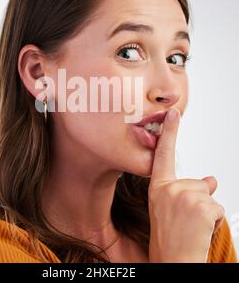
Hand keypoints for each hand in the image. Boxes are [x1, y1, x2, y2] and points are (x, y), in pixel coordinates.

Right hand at [148, 108, 224, 262]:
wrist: (172, 261)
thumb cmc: (169, 238)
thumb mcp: (170, 210)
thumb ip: (185, 190)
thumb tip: (212, 179)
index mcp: (158, 188)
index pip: (163, 155)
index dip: (169, 133)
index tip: (173, 113)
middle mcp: (168, 188)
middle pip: (198, 183)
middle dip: (200, 200)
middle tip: (185, 222)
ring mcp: (184, 196)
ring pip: (209, 196)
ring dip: (206, 213)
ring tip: (191, 228)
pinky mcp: (201, 205)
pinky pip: (217, 208)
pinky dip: (214, 220)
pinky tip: (200, 231)